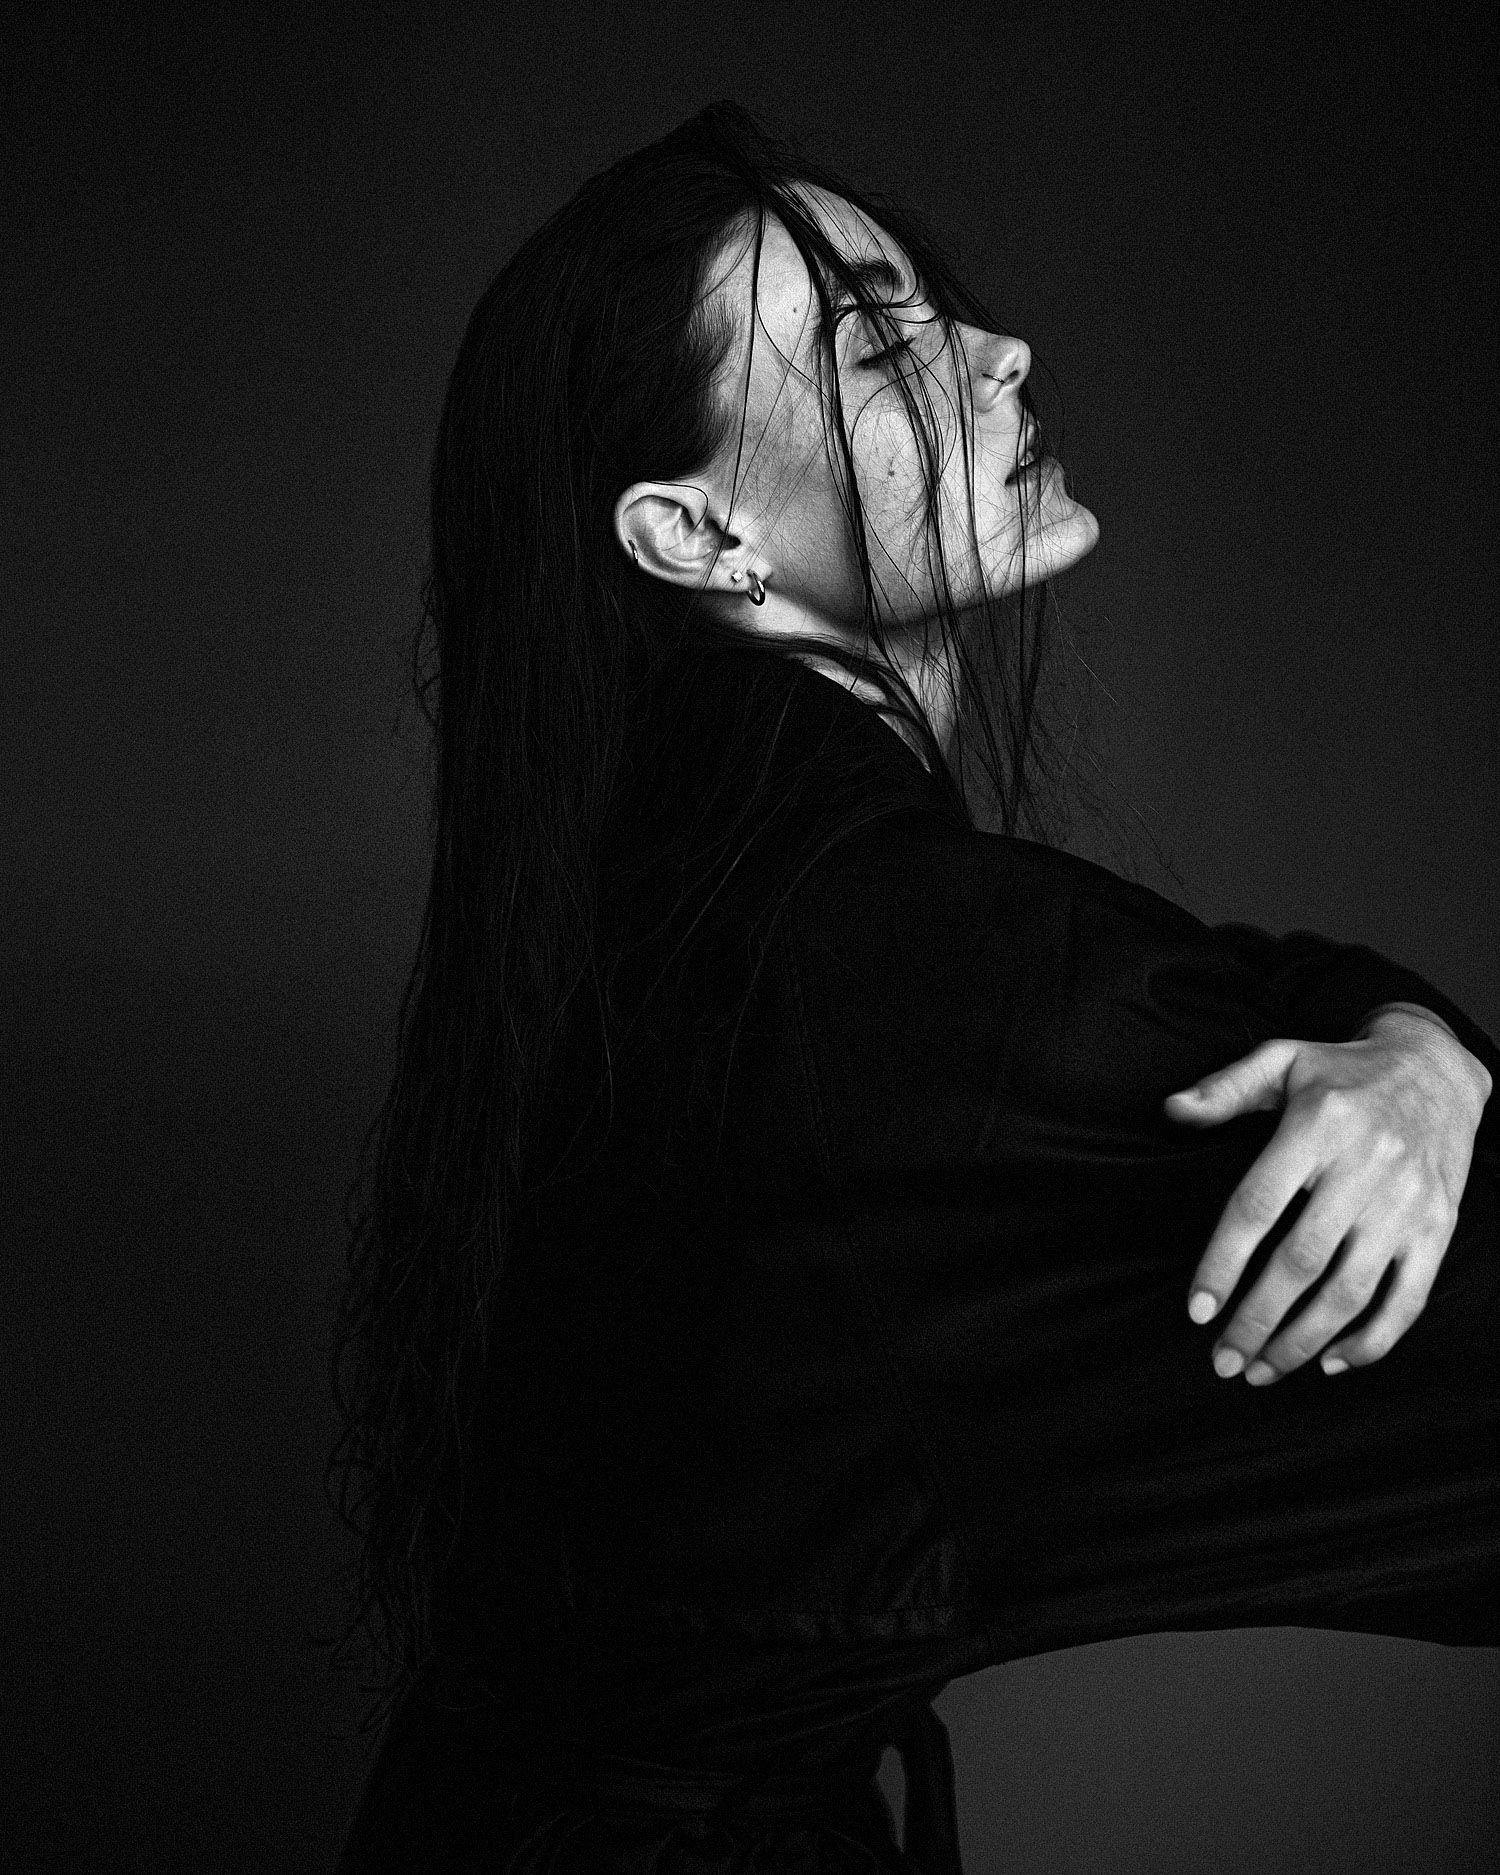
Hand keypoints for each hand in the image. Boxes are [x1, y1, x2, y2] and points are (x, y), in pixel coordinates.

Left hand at [1164, 1005, 1491, 1384]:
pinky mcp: (1438, 1228)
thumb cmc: (1342, 1071)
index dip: (1223, 1262)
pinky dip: (1372, 1341)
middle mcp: (1365, 1167)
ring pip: (1351, 1291)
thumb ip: (1224, 1088)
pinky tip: (1331, 1362)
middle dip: (1257, 1320)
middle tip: (1222, 1362)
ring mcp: (1406, 1204)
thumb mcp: (1282, 1059)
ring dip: (1304, 1341)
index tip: (1197, 1310)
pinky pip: (1408, 1299)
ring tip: (1263, 1370)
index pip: (1258, 1206)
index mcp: (1317, 1126)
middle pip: (1301, 1261)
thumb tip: (1172, 1111)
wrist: (1436, 1069)